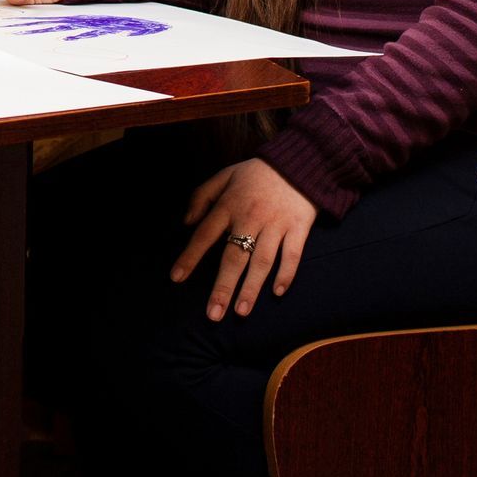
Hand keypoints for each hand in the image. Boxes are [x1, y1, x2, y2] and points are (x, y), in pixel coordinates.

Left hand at [174, 158, 315, 319]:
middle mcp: (251, 216)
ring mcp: (276, 224)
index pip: (205, 234)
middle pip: (234, 256)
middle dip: (223, 287)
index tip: (176, 278)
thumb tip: (187, 223)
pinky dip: (286, 274)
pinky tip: (277, 292)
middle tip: (213, 314)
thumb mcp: (224, 175)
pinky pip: (292, 255)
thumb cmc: (256, 173)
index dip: (190, 256)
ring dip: (251, 288)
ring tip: (241, 312)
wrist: (299, 162)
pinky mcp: (299, 227)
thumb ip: (201, 196)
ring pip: (262, 261)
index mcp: (230, 204)